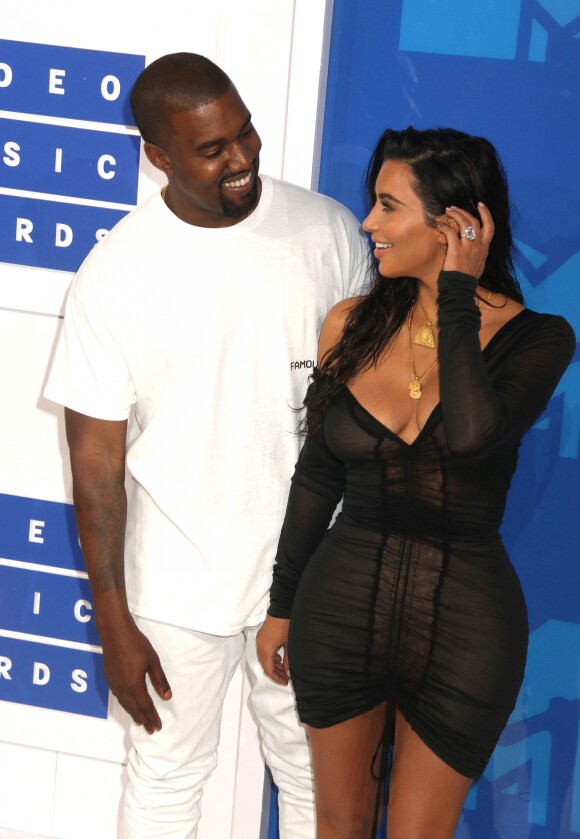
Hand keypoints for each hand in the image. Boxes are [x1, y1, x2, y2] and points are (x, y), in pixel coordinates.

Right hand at [100, 618, 171, 732]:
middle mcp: (123, 689)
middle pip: (134, 709)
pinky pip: (118, 697)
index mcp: (135, 686)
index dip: (153, 717)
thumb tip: (167, 697)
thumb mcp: (153, 661)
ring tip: (140, 721)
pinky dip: (125, 705)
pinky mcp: (109, 678)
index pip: (145, 707)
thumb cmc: (136, 645)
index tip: (158, 727)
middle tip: (150, 729)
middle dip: (143, 720)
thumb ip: (160, 680)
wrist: (115, 632)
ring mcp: (114, 684)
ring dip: (133, 714)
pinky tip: (128, 704)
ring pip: (124, 704)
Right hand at [256, 615, 290, 685]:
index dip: (277, 678)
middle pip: (265, 665)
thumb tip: (288, 673)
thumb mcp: (290, 645)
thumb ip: (288, 661)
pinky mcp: (261, 637)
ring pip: (264, 659)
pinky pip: (264, 652)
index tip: (286, 682)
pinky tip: (280, 659)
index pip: (269, 670)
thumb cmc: (286, 625)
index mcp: (266, 650)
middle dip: (275, 673)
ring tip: (284, 669)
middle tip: (286, 677)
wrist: (281, 609)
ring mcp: (259, 641)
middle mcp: (260, 647)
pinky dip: (271, 658)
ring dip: (273, 665)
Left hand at [436, 202, 493, 278]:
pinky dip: (444, 227)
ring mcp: (468, 247)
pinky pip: (450, 233)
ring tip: (447, 211)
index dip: (486, 214)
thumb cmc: (467, 278)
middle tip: (453, 208)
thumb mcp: (479, 264)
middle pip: (474, 221)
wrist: (461, 288)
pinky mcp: (456, 250)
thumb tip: (475, 247)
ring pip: (464, 223)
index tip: (480, 205)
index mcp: (485, 248)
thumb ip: (478, 253)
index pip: (490, 227)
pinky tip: (440, 226)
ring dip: (455, 215)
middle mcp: (478, 245)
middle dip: (463, 211)